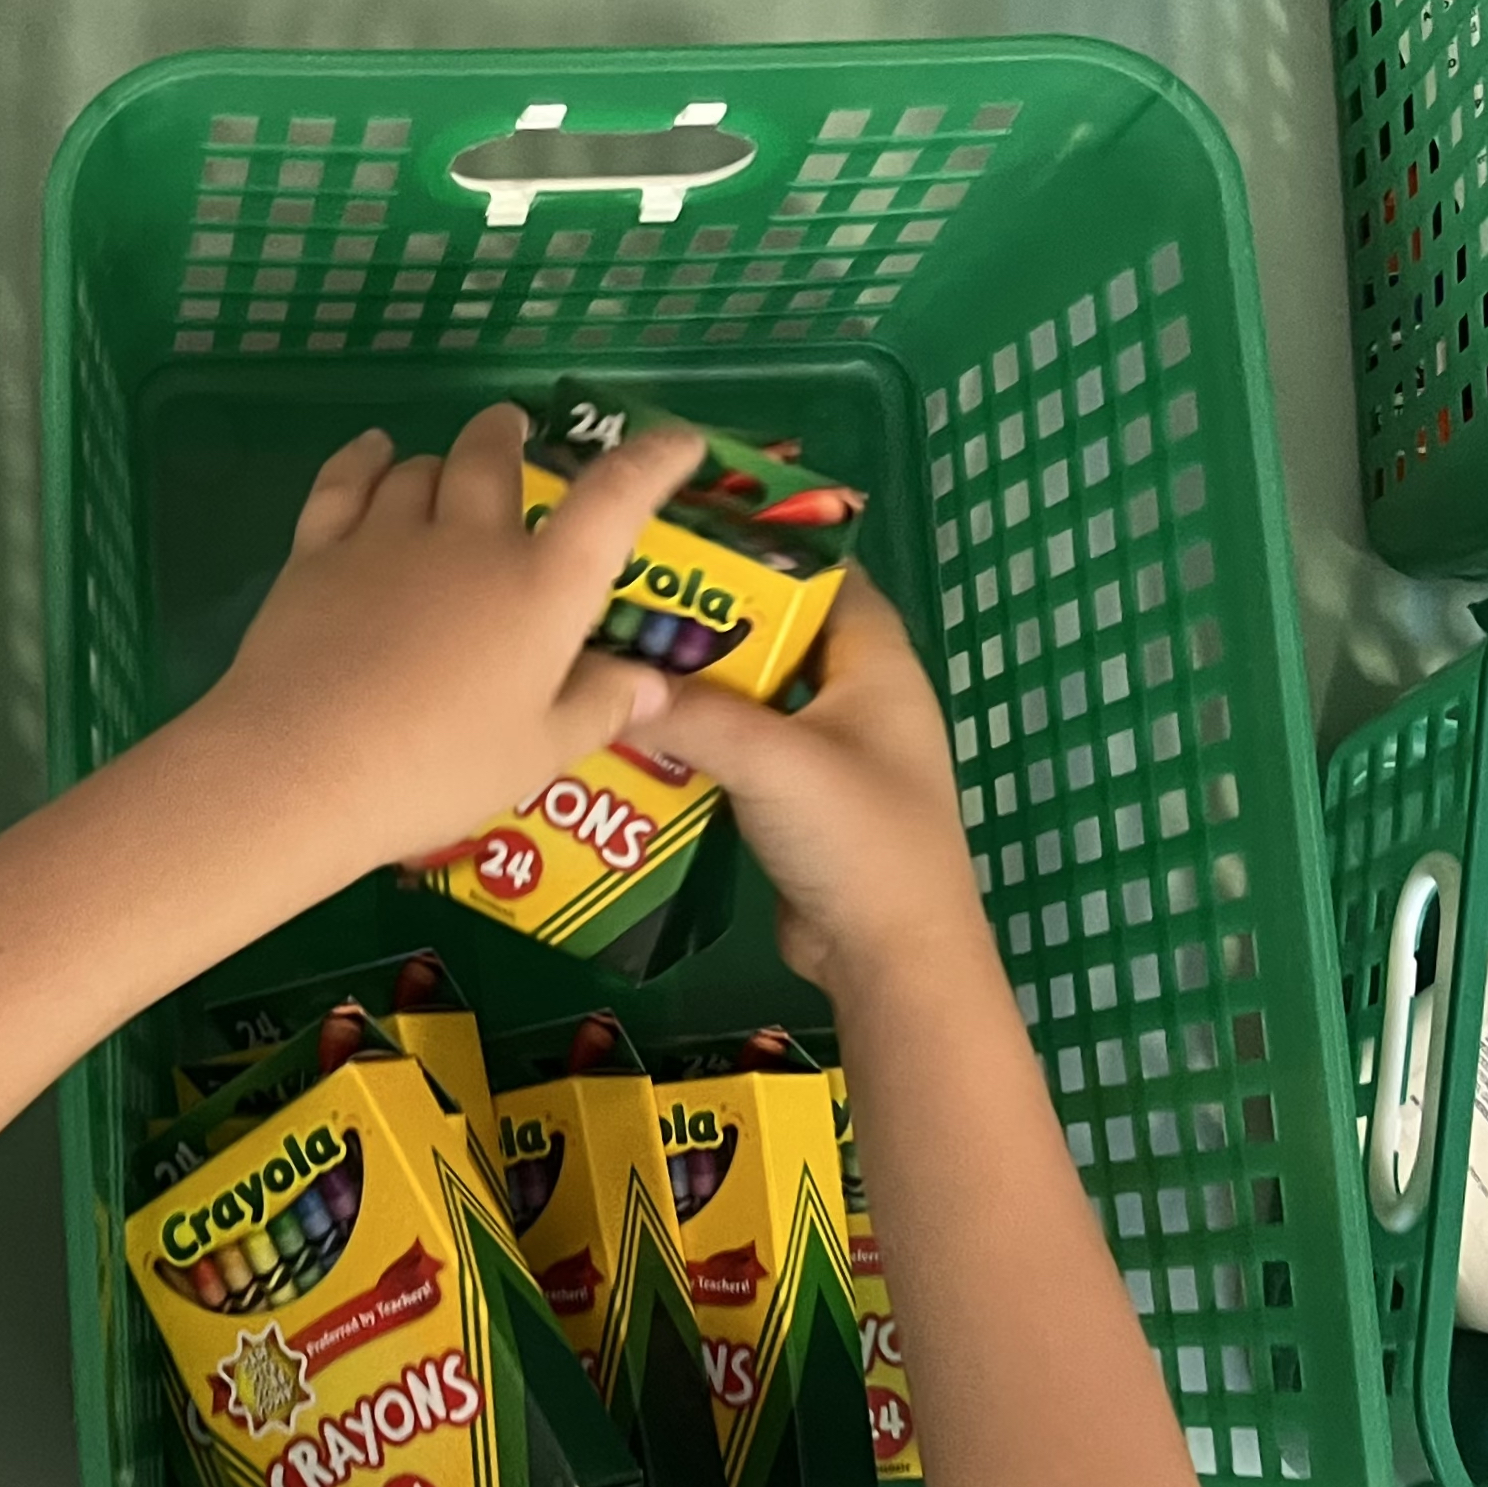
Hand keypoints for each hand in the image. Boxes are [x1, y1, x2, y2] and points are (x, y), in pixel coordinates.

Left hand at [187, 401, 701, 882]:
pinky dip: (365, 459)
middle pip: (493, 458)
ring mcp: (387, 539)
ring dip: (441, 460)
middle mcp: (470, 542)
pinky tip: (373, 452)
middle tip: (516, 430)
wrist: (301, 765)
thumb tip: (652, 682)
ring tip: (447, 468)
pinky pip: (345, 483)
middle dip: (510, 435)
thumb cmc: (436, 769)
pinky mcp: (317, 552)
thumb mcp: (537, 753)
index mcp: (541, 588)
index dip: (650, 462)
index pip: (612, 501)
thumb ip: (597, 707)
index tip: (677, 440)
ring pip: (421, 469)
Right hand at [619, 576, 988, 999]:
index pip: (824, 572)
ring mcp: (829, 754)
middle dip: (705, 617)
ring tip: (610, 657)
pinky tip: (629, 735)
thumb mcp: (768, 758)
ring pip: (751, 696)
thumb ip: (685, 713)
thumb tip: (599, 679)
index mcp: (877, 663)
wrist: (889, 957)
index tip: (682, 529)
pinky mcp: (797, 804)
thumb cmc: (856, 837)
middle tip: (622, 594)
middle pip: (775, 632)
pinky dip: (692, 742)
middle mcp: (857, 697)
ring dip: (691, 685)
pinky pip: (738, 752)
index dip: (762, 545)